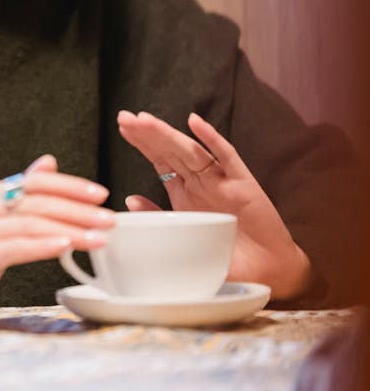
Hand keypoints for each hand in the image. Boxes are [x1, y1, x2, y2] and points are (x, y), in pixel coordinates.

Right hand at [0, 154, 114, 324]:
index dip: (69, 186)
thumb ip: (22, 194)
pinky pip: (14, 248)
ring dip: (70, 230)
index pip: (34, 182)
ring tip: (99, 239)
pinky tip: (65, 247)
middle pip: (36, 202)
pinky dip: (42, 246)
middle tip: (109, 218)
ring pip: (30, 225)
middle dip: (78, 210)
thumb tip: (49, 162)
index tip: (100, 194)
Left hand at [116, 110, 314, 300]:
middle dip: (147, 133)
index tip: (123, 126)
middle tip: (125, 117)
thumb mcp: (184, 240)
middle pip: (171, 150)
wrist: (268, 273)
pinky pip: (227, 157)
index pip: (160, 159)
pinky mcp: (243, 185)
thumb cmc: (227, 258)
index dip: (142, 142)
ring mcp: (222, 180)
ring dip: (167, 134)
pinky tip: (195, 122)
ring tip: (145, 120)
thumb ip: (159, 220)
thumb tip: (129, 199)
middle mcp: (201, 182)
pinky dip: (212, 139)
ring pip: (190, 150)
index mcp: (185, 193)